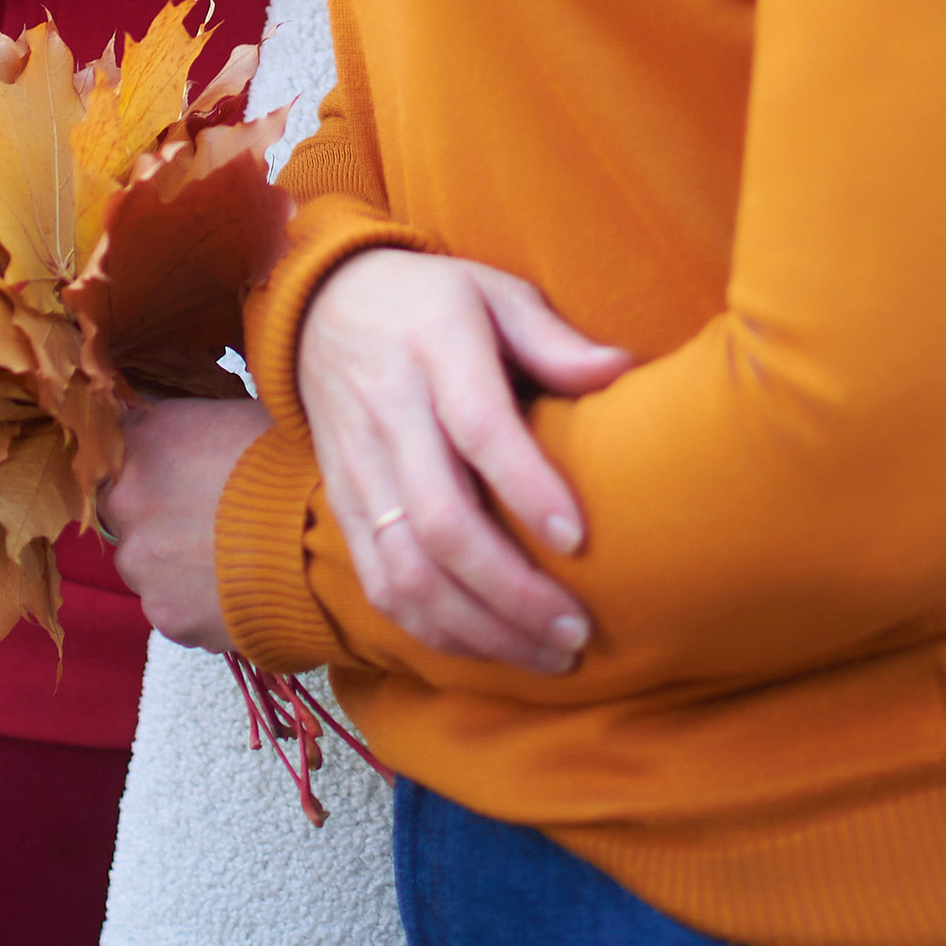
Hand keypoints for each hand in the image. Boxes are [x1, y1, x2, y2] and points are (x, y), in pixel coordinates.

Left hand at [99, 395, 268, 648]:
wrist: (323, 539)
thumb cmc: (292, 465)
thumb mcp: (236, 416)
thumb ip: (189, 427)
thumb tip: (182, 434)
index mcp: (145, 438)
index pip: (119, 440)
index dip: (149, 454)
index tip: (173, 465)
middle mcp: (128, 498)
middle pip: (123, 505)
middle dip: (154, 509)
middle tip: (205, 514)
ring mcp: (141, 562)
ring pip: (144, 560)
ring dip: (172, 558)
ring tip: (227, 555)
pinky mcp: (163, 614)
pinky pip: (170, 603)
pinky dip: (194, 598)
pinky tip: (234, 585)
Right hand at [296, 248, 628, 675]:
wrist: (322, 306)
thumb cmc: (431, 301)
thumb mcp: (494, 292)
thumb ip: (553, 338)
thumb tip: (623, 371)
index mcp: (435, 348)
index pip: (479, 427)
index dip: (527, 487)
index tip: (578, 539)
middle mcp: (390, 412)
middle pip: (442, 522)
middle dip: (511, 592)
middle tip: (577, 630)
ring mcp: (358, 466)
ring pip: (407, 571)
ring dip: (478, 629)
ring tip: (546, 654)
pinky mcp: (340, 505)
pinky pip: (379, 584)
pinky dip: (432, 630)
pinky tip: (489, 647)